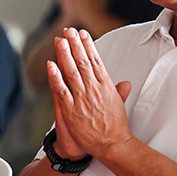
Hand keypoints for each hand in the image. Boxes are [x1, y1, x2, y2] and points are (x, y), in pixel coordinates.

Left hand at [47, 28, 131, 159]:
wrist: (113, 145)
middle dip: (75, 44)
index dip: (88, 46)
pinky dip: (55, 77)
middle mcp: (94, 89)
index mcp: (105, 86)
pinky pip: (61, 90)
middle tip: (69, 30)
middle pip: (83, 62)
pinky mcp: (72, 109)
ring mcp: (82, 98)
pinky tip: (51, 65)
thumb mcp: (119, 106)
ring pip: (72, 72)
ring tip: (60, 40)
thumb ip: (119, 92)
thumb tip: (125, 83)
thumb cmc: (116, 127)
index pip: (95, 61)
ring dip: (64, 54)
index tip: (83, 34)